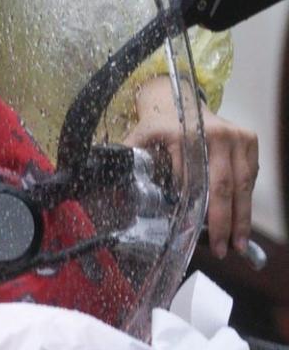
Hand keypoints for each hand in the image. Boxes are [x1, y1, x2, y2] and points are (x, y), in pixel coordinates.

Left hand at [125, 77, 257, 258]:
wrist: (180, 99)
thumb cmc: (159, 125)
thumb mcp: (139, 138)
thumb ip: (126, 158)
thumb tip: (99, 175)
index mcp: (185, 134)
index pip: (191, 179)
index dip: (193, 207)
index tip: (192, 232)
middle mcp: (215, 134)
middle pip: (222, 185)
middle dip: (223, 221)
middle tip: (223, 250)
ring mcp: (236, 136)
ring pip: (242, 184)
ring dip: (242, 217)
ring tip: (238, 245)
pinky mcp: (249, 140)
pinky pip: (250, 176)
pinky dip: (246, 200)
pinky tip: (241, 222)